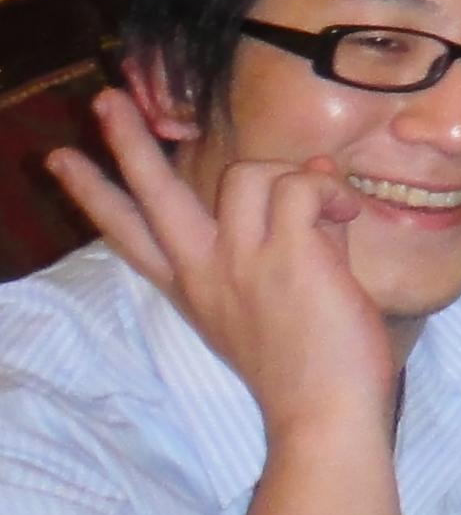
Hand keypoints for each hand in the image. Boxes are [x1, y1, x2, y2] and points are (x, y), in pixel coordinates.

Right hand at [46, 90, 396, 436]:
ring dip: (294, 179)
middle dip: (126, 142)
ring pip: (248, 173)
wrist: (323, 414)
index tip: (60, 161)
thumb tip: (310, 168)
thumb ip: (289, 233)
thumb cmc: (313, 365)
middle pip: (152, 194)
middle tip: (105, 100)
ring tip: (327, 213)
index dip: (96, 196)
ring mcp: (239, 261)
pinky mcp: (285, 253)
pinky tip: (347, 218)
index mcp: (193, 287)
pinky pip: (302, 186)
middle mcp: (204, 271)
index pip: (130, 234)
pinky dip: (329, 192)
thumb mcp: (280, 294)